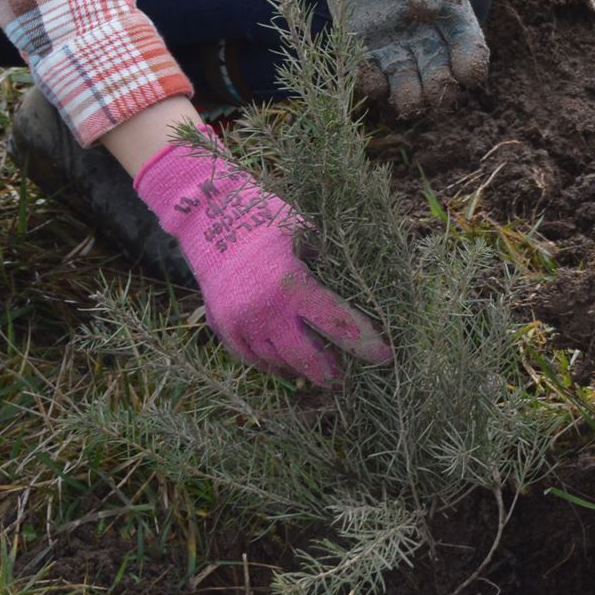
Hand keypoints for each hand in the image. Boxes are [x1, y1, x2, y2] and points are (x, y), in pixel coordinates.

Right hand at [132, 139, 393, 384]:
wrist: (208, 218)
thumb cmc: (265, 218)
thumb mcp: (305, 230)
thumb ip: (329, 258)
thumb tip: (364, 280)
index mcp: (291, 284)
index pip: (336, 323)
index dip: (364, 343)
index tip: (385, 356)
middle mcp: (265, 310)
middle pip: (307, 358)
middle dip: (330, 372)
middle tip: (345, 376)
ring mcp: (240, 323)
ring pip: (278, 362)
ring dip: (301, 368)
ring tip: (320, 369)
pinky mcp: (223, 328)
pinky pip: (252, 359)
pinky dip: (272, 363)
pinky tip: (287, 363)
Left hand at [298, 0, 487, 119]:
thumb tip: (428, 12)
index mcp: (451, 13)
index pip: (471, 47)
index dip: (472, 65)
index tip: (465, 72)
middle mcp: (426, 36)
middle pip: (441, 76)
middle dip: (441, 90)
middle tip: (433, 89)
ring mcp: (394, 45)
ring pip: (408, 86)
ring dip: (410, 99)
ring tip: (406, 99)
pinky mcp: (361, 47)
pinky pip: (371, 78)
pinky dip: (372, 86)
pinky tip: (372, 77)